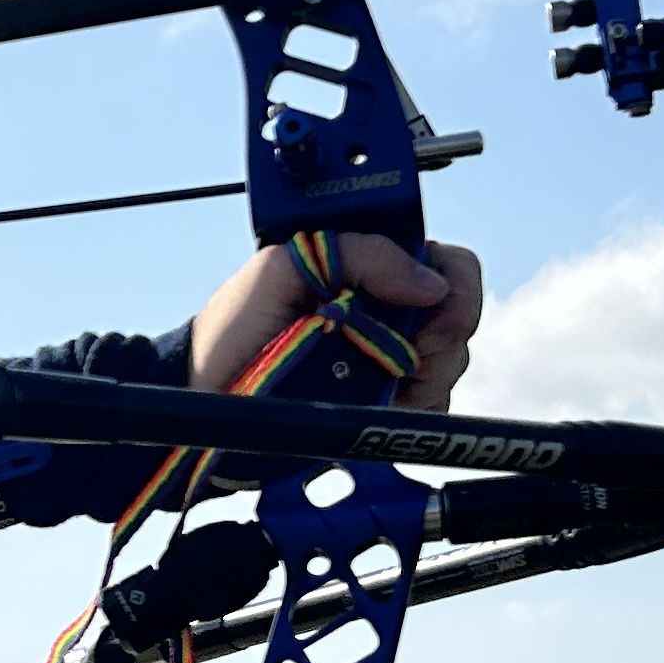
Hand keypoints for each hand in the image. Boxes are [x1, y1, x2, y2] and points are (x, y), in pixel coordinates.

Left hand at [183, 235, 484, 412]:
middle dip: (439, 337)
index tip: (427, 312)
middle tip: (400, 353)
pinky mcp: (385, 408)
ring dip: (421, 377)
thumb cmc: (233, 328)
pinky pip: (431, 409)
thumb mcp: (283, 266)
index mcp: (369, 267)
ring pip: (450, 365)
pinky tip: (373, 404)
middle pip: (457, 317)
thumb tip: (429, 282)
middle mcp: (388, 311)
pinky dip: (412, 409)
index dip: (451, 285)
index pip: (446, 263)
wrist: (206, 397)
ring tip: (369, 379)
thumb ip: (359, 253)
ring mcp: (389, 361)